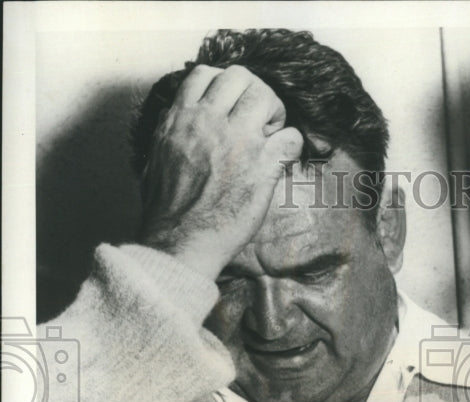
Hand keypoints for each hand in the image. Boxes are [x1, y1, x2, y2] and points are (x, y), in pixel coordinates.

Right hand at [137, 64, 303, 278]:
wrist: (181, 240)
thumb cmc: (168, 208)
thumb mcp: (158, 155)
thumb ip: (174, 130)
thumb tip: (184, 119)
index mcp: (180, 118)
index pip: (205, 74)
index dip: (225, 86)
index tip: (231, 108)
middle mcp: (208, 122)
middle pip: (241, 77)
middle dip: (255, 93)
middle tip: (259, 121)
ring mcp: (237, 141)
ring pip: (266, 96)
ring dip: (275, 113)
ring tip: (271, 137)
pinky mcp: (262, 165)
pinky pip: (291, 137)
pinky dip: (293, 144)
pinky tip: (283, 159)